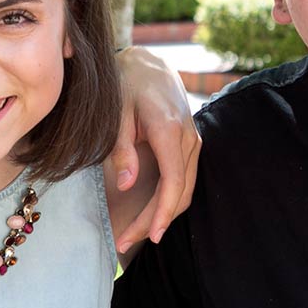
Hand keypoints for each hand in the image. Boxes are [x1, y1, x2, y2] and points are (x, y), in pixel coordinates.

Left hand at [110, 45, 198, 251]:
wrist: (147, 65)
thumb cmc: (125, 85)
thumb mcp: (115, 113)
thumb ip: (121, 148)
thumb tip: (127, 185)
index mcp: (168, 128)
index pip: (172, 181)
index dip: (161, 212)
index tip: (149, 236)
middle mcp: (187, 137)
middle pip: (179, 192)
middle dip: (155, 221)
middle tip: (124, 242)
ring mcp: (193, 141)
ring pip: (184, 189)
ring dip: (162, 215)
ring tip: (133, 234)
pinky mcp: (190, 145)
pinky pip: (183, 179)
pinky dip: (168, 200)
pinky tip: (148, 215)